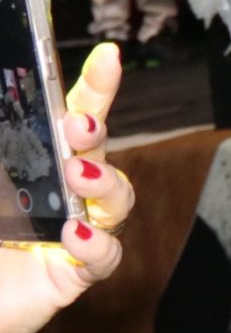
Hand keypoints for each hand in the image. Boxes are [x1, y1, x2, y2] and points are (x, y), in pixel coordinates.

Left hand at [0, 45, 132, 332]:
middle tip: (79, 125)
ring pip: (117, 200)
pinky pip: (106, 256)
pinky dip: (97, 244)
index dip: (93, 88)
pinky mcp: (74, 276)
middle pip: (98, 153)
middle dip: (96, 133)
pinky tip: (74, 237)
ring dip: (105, 182)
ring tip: (77, 177)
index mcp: (34, 168)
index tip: (106, 56)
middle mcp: (61, 195)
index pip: (69, 121)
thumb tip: (2, 114)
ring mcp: (73, 234)